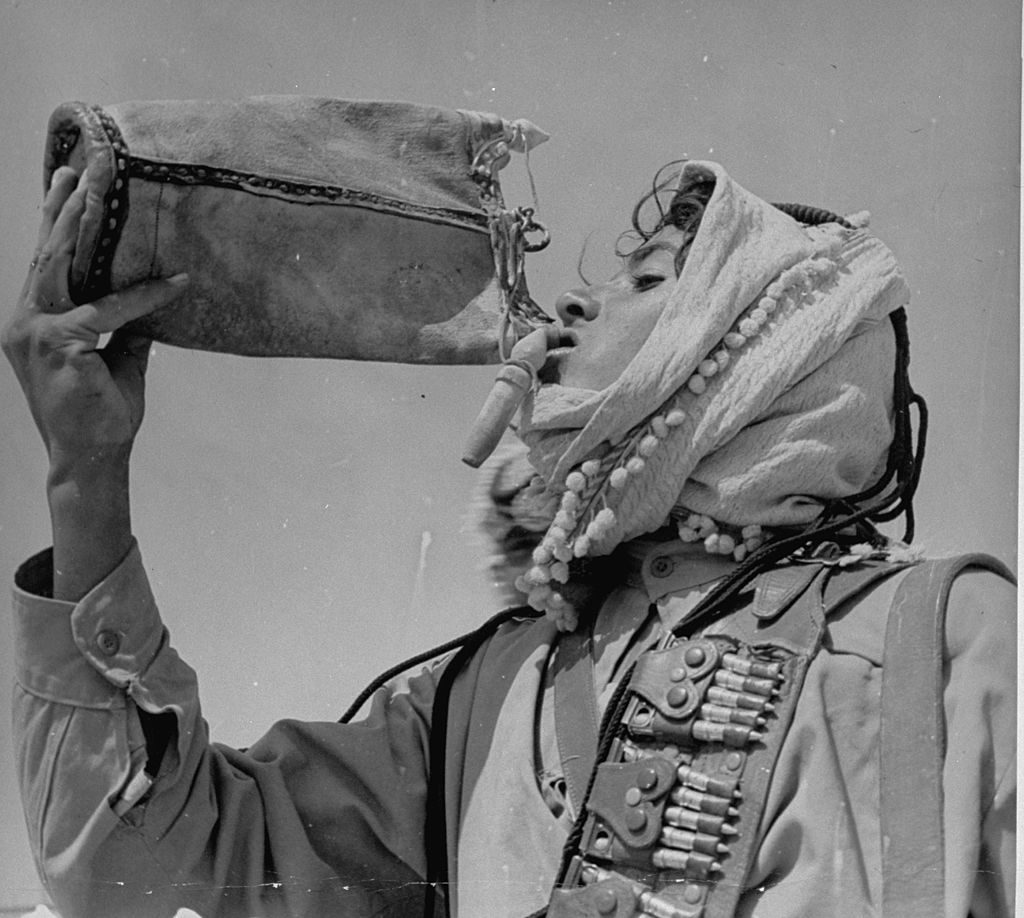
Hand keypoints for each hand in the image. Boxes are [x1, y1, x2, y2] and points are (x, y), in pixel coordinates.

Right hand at [2, 167, 188, 468]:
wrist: (92, 458)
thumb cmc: (102, 414)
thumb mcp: (117, 363)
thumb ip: (126, 330)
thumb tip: (149, 306)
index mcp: (33, 324)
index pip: (45, 267)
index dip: (59, 230)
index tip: (72, 193)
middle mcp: (24, 322)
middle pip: (45, 254)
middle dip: (61, 207)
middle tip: (78, 168)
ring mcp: (34, 331)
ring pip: (60, 264)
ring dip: (78, 222)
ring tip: (95, 186)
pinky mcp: (60, 343)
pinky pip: (110, 310)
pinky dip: (144, 297)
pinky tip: (173, 284)